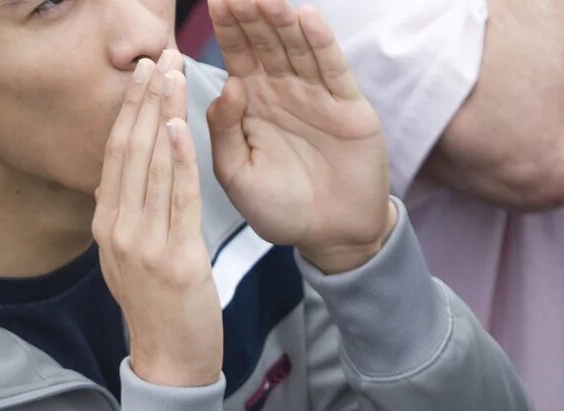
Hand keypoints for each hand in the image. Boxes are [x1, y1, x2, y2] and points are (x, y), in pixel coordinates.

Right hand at [96, 51, 222, 388]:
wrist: (171, 359)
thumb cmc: (160, 307)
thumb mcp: (131, 257)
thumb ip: (130, 216)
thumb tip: (130, 174)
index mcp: (106, 225)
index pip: (115, 154)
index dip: (128, 109)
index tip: (142, 72)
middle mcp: (117, 230)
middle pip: (128, 150)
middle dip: (144, 99)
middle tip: (158, 56)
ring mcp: (142, 244)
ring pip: (151, 166)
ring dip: (163, 114)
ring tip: (173, 74)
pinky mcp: (173, 257)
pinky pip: (177, 198)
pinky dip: (178, 159)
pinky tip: (180, 125)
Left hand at [206, 0, 396, 273]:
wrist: (330, 235)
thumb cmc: (279, 208)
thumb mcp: (237, 175)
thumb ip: (224, 132)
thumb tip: (228, 85)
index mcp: (252, 103)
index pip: (237, 55)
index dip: (227, 28)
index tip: (215, 2)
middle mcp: (284, 91)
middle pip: (266, 42)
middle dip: (252, 16)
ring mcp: (317, 95)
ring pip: (298, 48)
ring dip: (283, 21)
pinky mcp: (348, 107)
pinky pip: (333, 69)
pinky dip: (322, 44)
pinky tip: (308, 19)